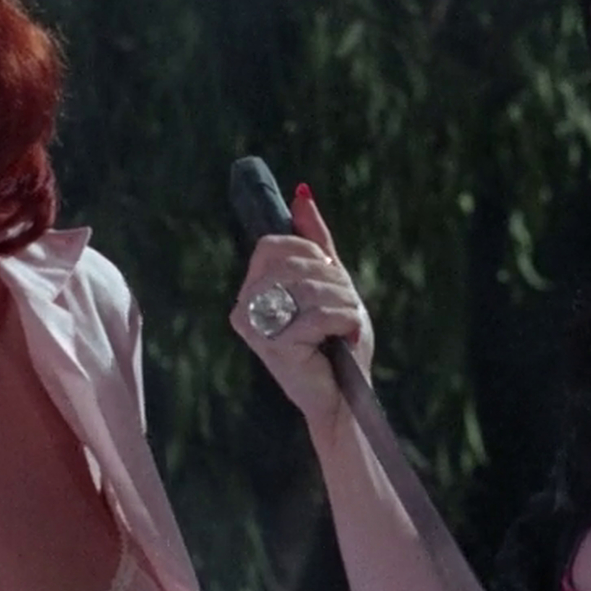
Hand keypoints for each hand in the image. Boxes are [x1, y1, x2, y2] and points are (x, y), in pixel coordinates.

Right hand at [229, 186, 374, 432]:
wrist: (345, 396)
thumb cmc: (337, 343)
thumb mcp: (332, 282)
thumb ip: (315, 242)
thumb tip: (301, 194)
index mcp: (253, 289)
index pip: (272, 244)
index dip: (309, 253)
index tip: (329, 276)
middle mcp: (244, 307)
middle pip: (292, 264)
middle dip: (332, 280)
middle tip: (345, 306)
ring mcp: (254, 328)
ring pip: (308, 287)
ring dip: (343, 303)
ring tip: (347, 325)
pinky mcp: (271, 346)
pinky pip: (316, 314)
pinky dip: (343, 322)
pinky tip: (344, 339)